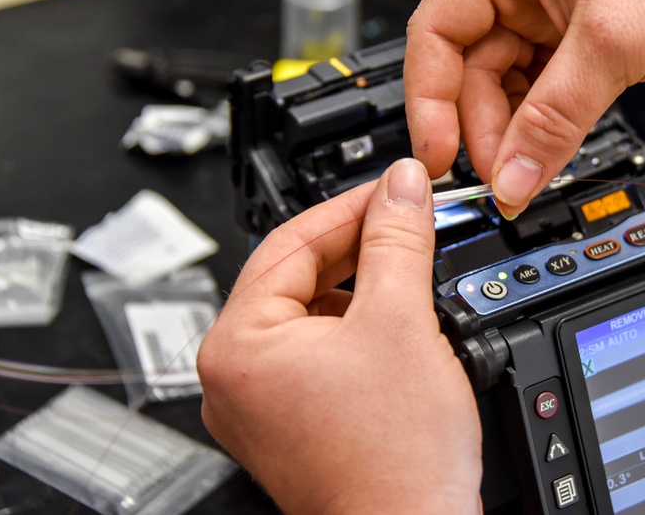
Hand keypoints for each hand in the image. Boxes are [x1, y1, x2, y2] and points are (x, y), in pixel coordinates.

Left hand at [198, 159, 482, 514]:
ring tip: (409, 267)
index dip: (351, 206)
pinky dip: (357, 327)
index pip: (290, 242)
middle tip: (408, 220)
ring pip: (311, 314)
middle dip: (358, 246)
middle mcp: (234, 377)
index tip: (394, 187)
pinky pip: (317, 351)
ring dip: (361, 285)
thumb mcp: (401, 320)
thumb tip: (402, 186)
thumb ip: (398, 239)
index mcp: (237, 346)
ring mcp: (259, 405)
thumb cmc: (393, 459)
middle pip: (296, 277)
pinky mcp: (290, 422)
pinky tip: (397, 320)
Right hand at [403, 0, 644, 218]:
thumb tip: (512, 176)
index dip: (430, 100)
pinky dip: (545, 120)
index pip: (437, 32)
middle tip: (503, 176)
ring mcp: (549, 6)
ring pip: (507, 83)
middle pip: (469, 67)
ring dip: (516, 130)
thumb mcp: (614, 41)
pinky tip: (552, 147)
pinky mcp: (580, 33)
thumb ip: (555, 117)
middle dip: (483, 126)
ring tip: (530, 168)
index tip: (439, 156)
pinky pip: (544, 87)